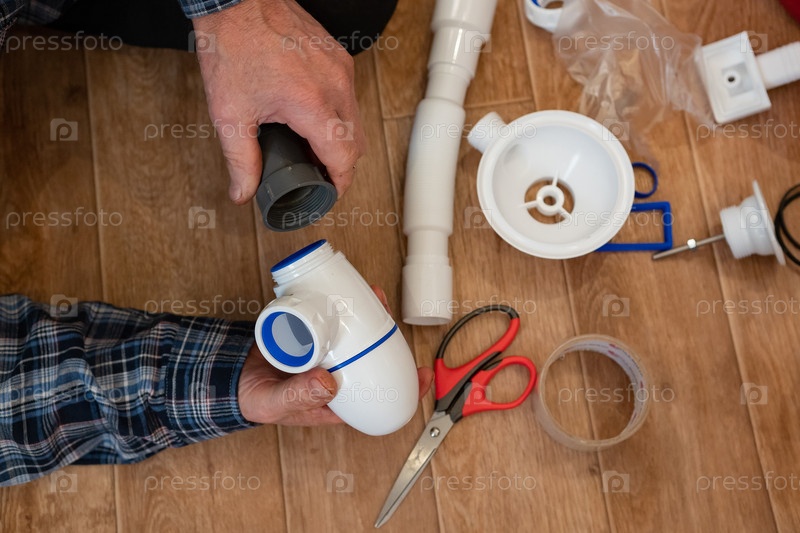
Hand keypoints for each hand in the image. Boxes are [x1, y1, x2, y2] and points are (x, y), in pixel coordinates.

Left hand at [192, 0, 366, 203]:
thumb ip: (240, 160)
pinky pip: (348, 95)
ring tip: (311, 146)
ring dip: (339, 138)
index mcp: (312, 104)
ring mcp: (340, 68)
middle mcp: (335, 85)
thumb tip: (243, 191)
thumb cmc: (234, 45)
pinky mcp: (338, 56)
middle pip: (357, 143)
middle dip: (341, 165)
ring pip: (355, 119)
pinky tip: (310, 116)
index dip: (339, 183)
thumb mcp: (231, 113)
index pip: (345, 158)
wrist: (238, 1)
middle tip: (319, 175)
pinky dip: (336, 113)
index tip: (329, 192)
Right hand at [238, 286, 433, 424]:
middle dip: (388, 337)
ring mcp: (326, 353)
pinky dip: (343, 307)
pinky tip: (349, 293)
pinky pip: (334, 320)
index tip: (424, 373)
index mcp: (335, 399)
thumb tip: (329, 382)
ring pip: (356, 336)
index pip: (377, 396)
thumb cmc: (254, 398)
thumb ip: (299, 395)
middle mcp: (336, 376)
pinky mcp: (312, 333)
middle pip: (371, 357)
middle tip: (389, 315)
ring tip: (374, 298)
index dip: (405, 387)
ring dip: (368, 317)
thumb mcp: (276, 403)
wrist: (228, 375)